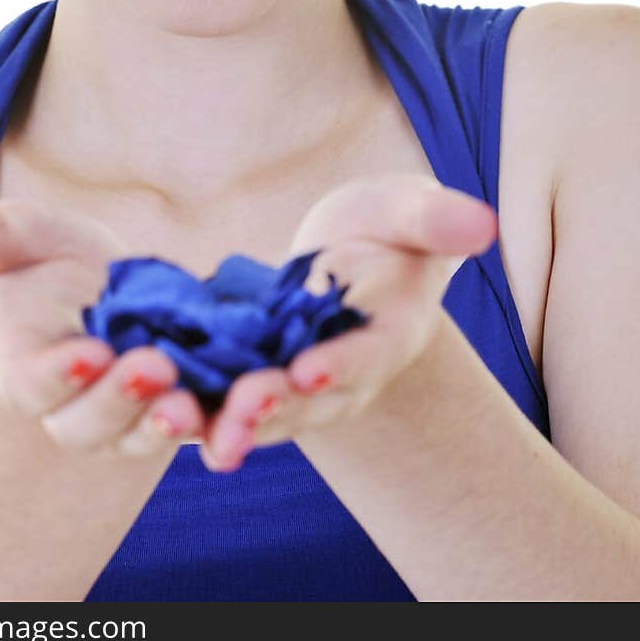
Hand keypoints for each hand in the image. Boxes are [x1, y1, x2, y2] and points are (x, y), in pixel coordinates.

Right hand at [0, 182, 210, 456]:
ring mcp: (129, 419)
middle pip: (90, 424)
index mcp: (26, 368)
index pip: (35, 382)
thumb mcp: (17, 237)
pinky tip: (247, 407)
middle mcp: (74, 407)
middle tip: (154, 368)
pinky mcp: (182, 410)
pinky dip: (222, 428)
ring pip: (144, 436)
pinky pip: (202, 430)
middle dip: (120, 401)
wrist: (108, 290)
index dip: (59, 373)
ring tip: (192, 401)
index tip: (89, 350)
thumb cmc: (46, 262)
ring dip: (168, 424)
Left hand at [185, 172, 497, 470]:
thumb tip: (482, 224)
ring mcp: (297, 386)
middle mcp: (344, 375)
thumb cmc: (388, 229)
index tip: (309, 370)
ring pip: (263, 415)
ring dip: (228, 424)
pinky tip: (158, 414)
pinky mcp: (251, 379)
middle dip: (275, 407)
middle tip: (241, 408)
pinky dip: (194, 411)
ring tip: (191, 428)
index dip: (341, 365)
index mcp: (389, 334)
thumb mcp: (407, 211)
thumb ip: (435, 219)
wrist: (354, 258)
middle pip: (311, 402)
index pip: (368, 355)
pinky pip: (222, 403)